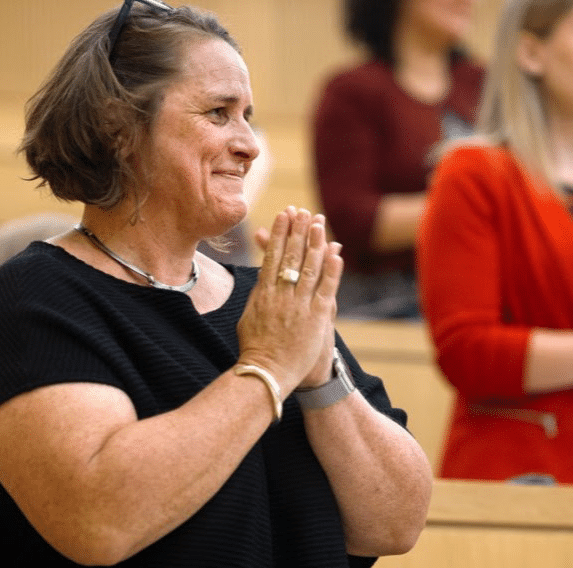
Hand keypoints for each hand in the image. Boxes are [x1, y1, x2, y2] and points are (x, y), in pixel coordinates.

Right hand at [236, 207, 342, 394]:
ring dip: (314, 242)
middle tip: (303, 210)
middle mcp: (280, 295)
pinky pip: (326, 289)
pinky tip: (336, 253)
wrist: (266, 374)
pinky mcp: (315, 318)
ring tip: (318, 223)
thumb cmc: (254, 349)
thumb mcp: (248, 318)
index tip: (283, 215)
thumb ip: (257, 297)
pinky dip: (332, 270)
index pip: (272, 256)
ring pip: (309, 267)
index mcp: (262, 293)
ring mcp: (298, 305)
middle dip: (297, 230)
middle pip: (290, 255)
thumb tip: (261, 280)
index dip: (279, 233)